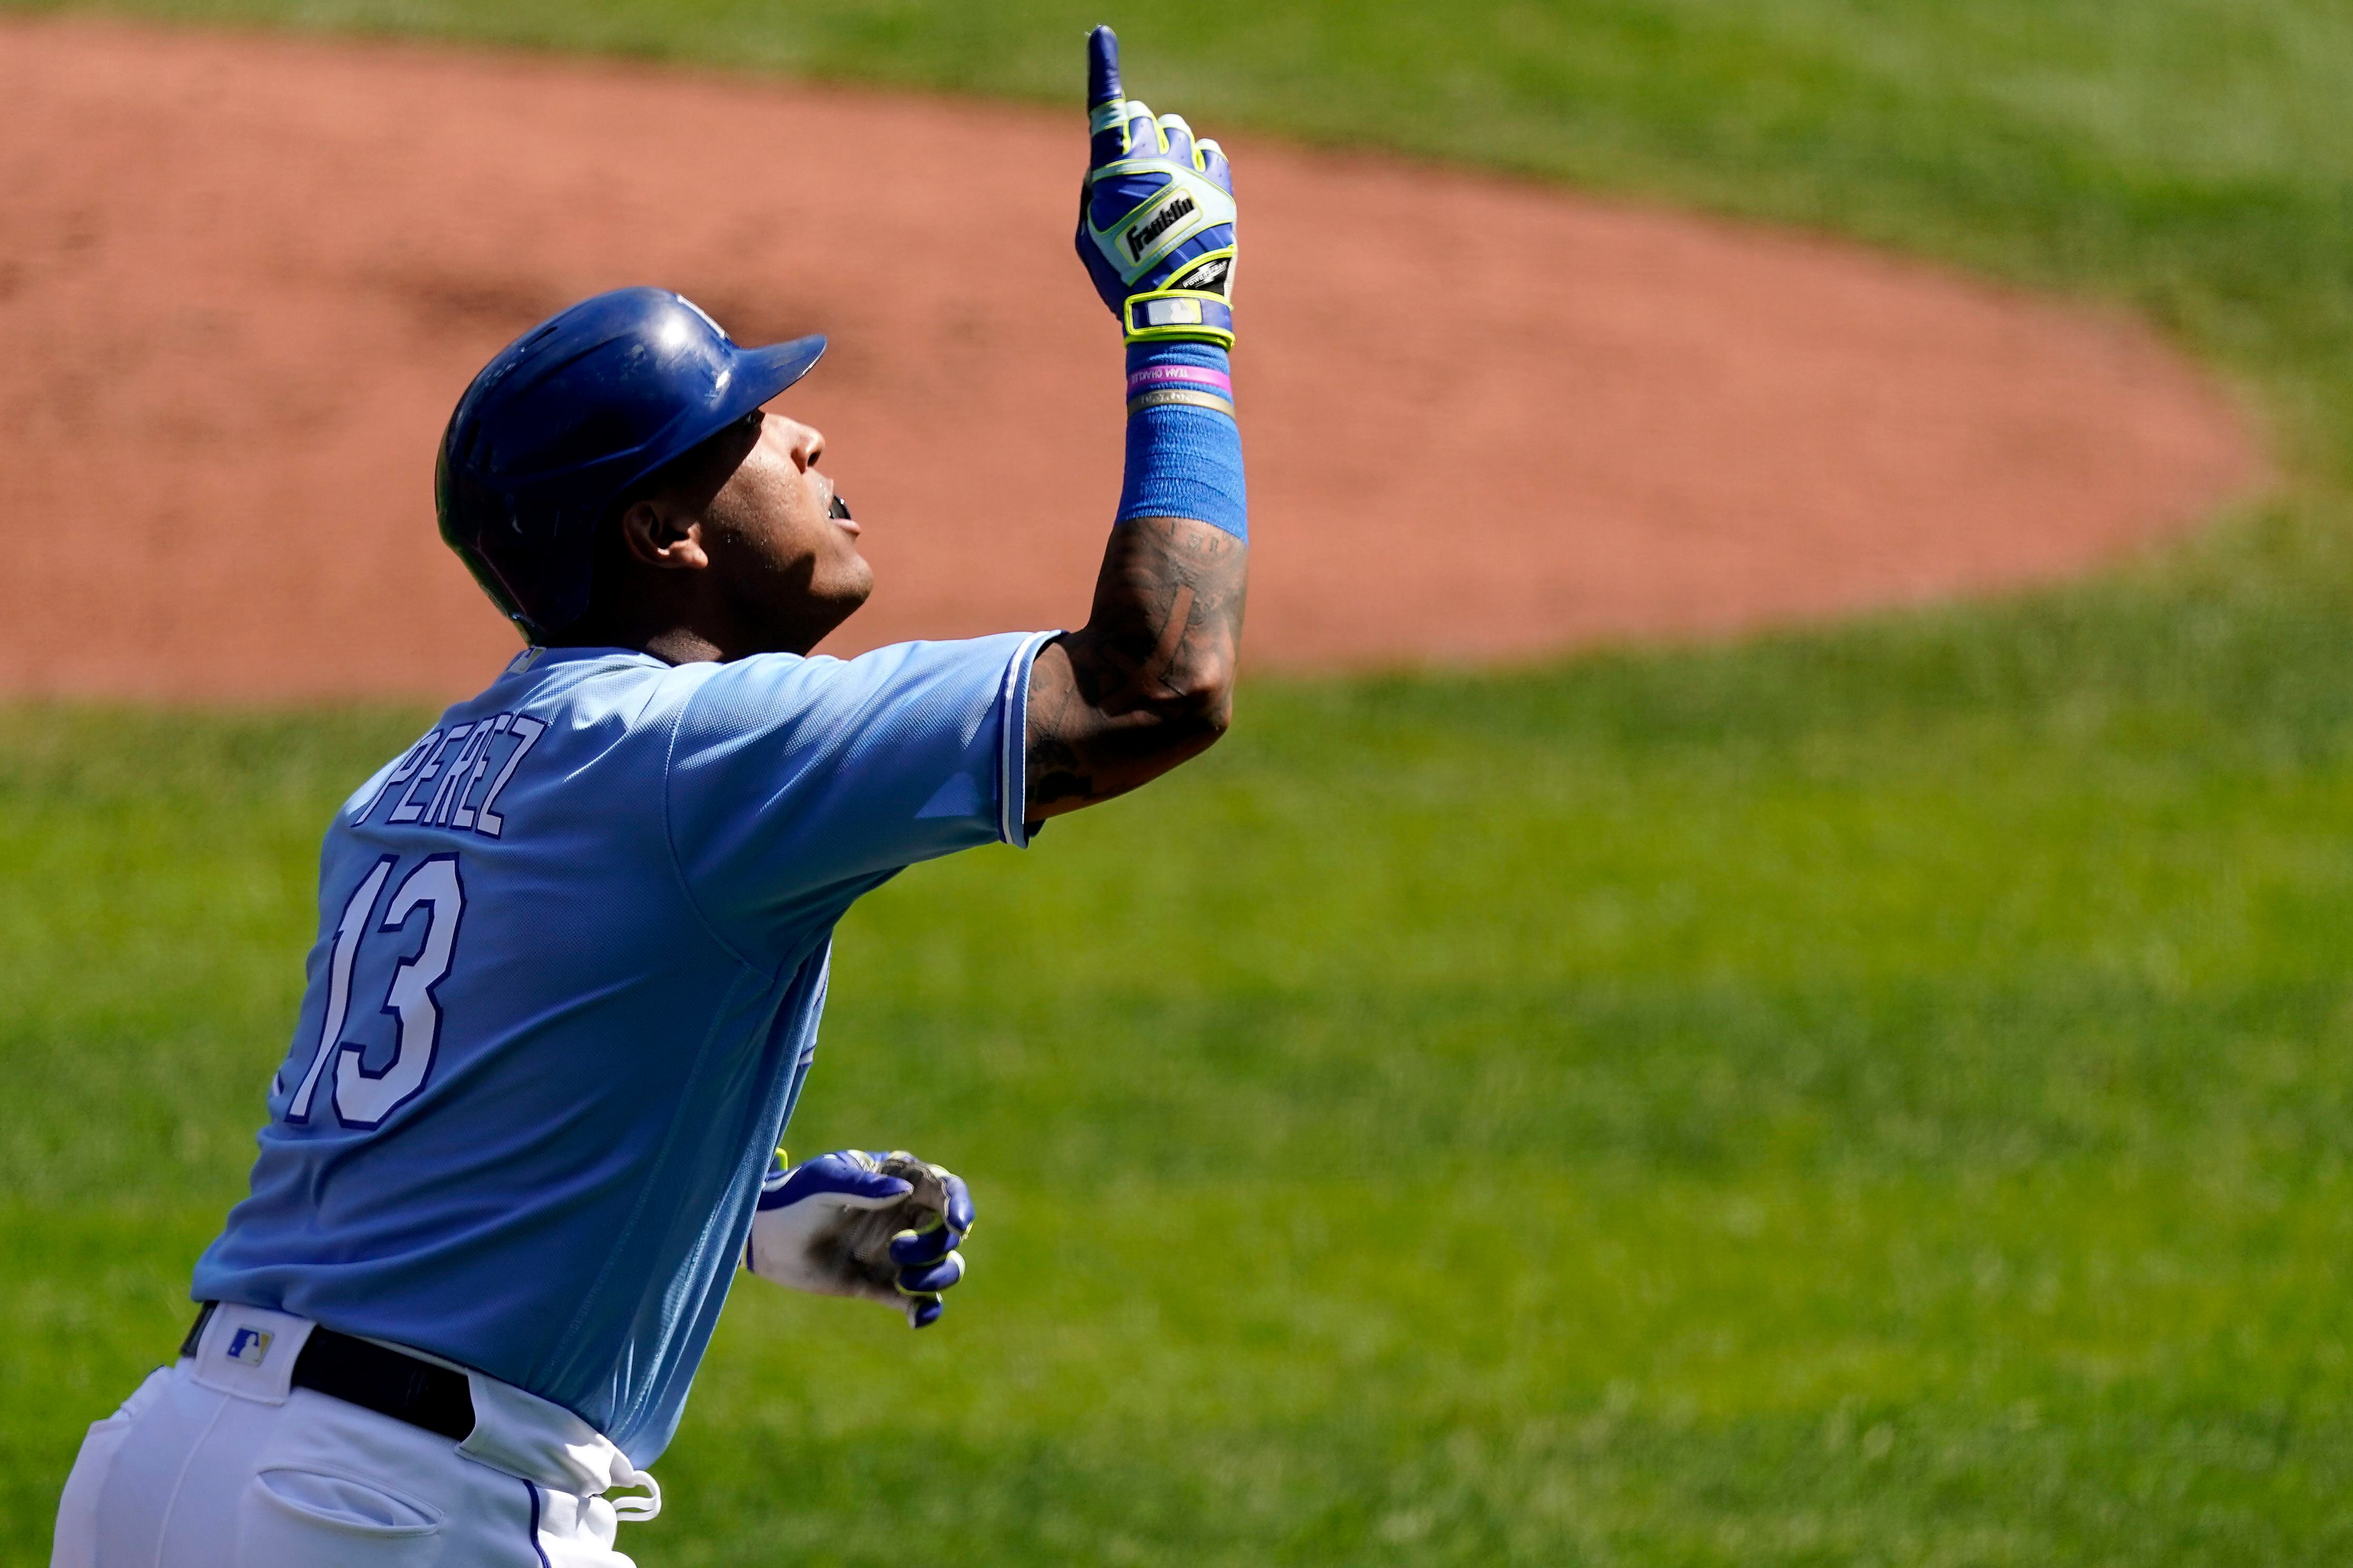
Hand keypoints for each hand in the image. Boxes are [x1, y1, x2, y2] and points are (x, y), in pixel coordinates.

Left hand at [744, 1149, 975, 1327]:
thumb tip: (904, 1192)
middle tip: (897, 1251)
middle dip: (935, 1246)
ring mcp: (896, 1251)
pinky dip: (925, 1310)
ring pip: (943, 1266)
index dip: (959, 1203)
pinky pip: (918, 1300)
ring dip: (935, 1278)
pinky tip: (915, 1318)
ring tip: (903, 1282)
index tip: (958, 1224)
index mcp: (897, 1181)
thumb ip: (862, 1186)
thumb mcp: (823, 1184)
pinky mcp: (882, 1283)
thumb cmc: (792, 1198)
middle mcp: (904, 1216)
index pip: (944, 1187)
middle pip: (949, 1232)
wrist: (762, 1238)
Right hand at [1073, 25, 1238, 347]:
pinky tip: (1194, 186)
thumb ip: (1097, 191)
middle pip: (1144, 117)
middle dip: (1136, 135)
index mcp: (1115, 168)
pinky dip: (1200, 162)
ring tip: (1167, 188)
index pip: (1107, 107)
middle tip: (1134, 172)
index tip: (1102, 37)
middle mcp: (1154, 158)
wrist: (1175, 303)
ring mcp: (1190, 169)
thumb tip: (1112, 166)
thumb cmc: (1122, 274)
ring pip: (1178, 131)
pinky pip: (1211, 151)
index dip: (1103, 68)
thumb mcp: (1089, 235)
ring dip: (1168, 149)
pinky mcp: (1219, 185)